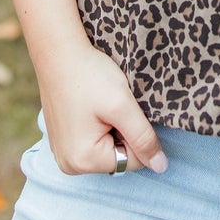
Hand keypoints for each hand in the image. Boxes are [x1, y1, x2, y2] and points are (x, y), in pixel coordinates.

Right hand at [37, 38, 167, 174]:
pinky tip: (91, 106)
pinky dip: (98, 126)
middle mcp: (69, 165)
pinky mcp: (61, 142)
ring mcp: (62, 154)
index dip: (137, 134)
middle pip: (118, 157)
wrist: (58, 52)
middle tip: (111, 106)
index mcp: (84, 161)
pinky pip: (91, 142)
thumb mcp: (123, 105)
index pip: (133, 161)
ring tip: (100, 104)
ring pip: (106, 148)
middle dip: (122, 131)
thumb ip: (143, 138)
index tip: (122, 109)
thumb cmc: (89, 76)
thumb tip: (161, 167)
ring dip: (111, 128)